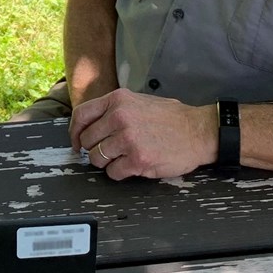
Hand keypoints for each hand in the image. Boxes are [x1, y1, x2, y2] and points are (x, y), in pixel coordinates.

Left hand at [69, 88, 216, 179]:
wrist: (198, 131)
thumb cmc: (171, 118)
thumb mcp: (139, 101)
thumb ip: (114, 109)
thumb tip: (90, 126)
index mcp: (118, 100)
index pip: (81, 115)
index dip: (74, 132)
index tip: (76, 142)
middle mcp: (119, 117)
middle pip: (87, 140)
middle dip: (93, 149)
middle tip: (106, 152)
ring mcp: (127, 139)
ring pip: (97, 158)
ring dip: (106, 162)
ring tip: (122, 158)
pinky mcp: (137, 159)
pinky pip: (113, 172)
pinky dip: (119, 173)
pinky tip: (132, 165)